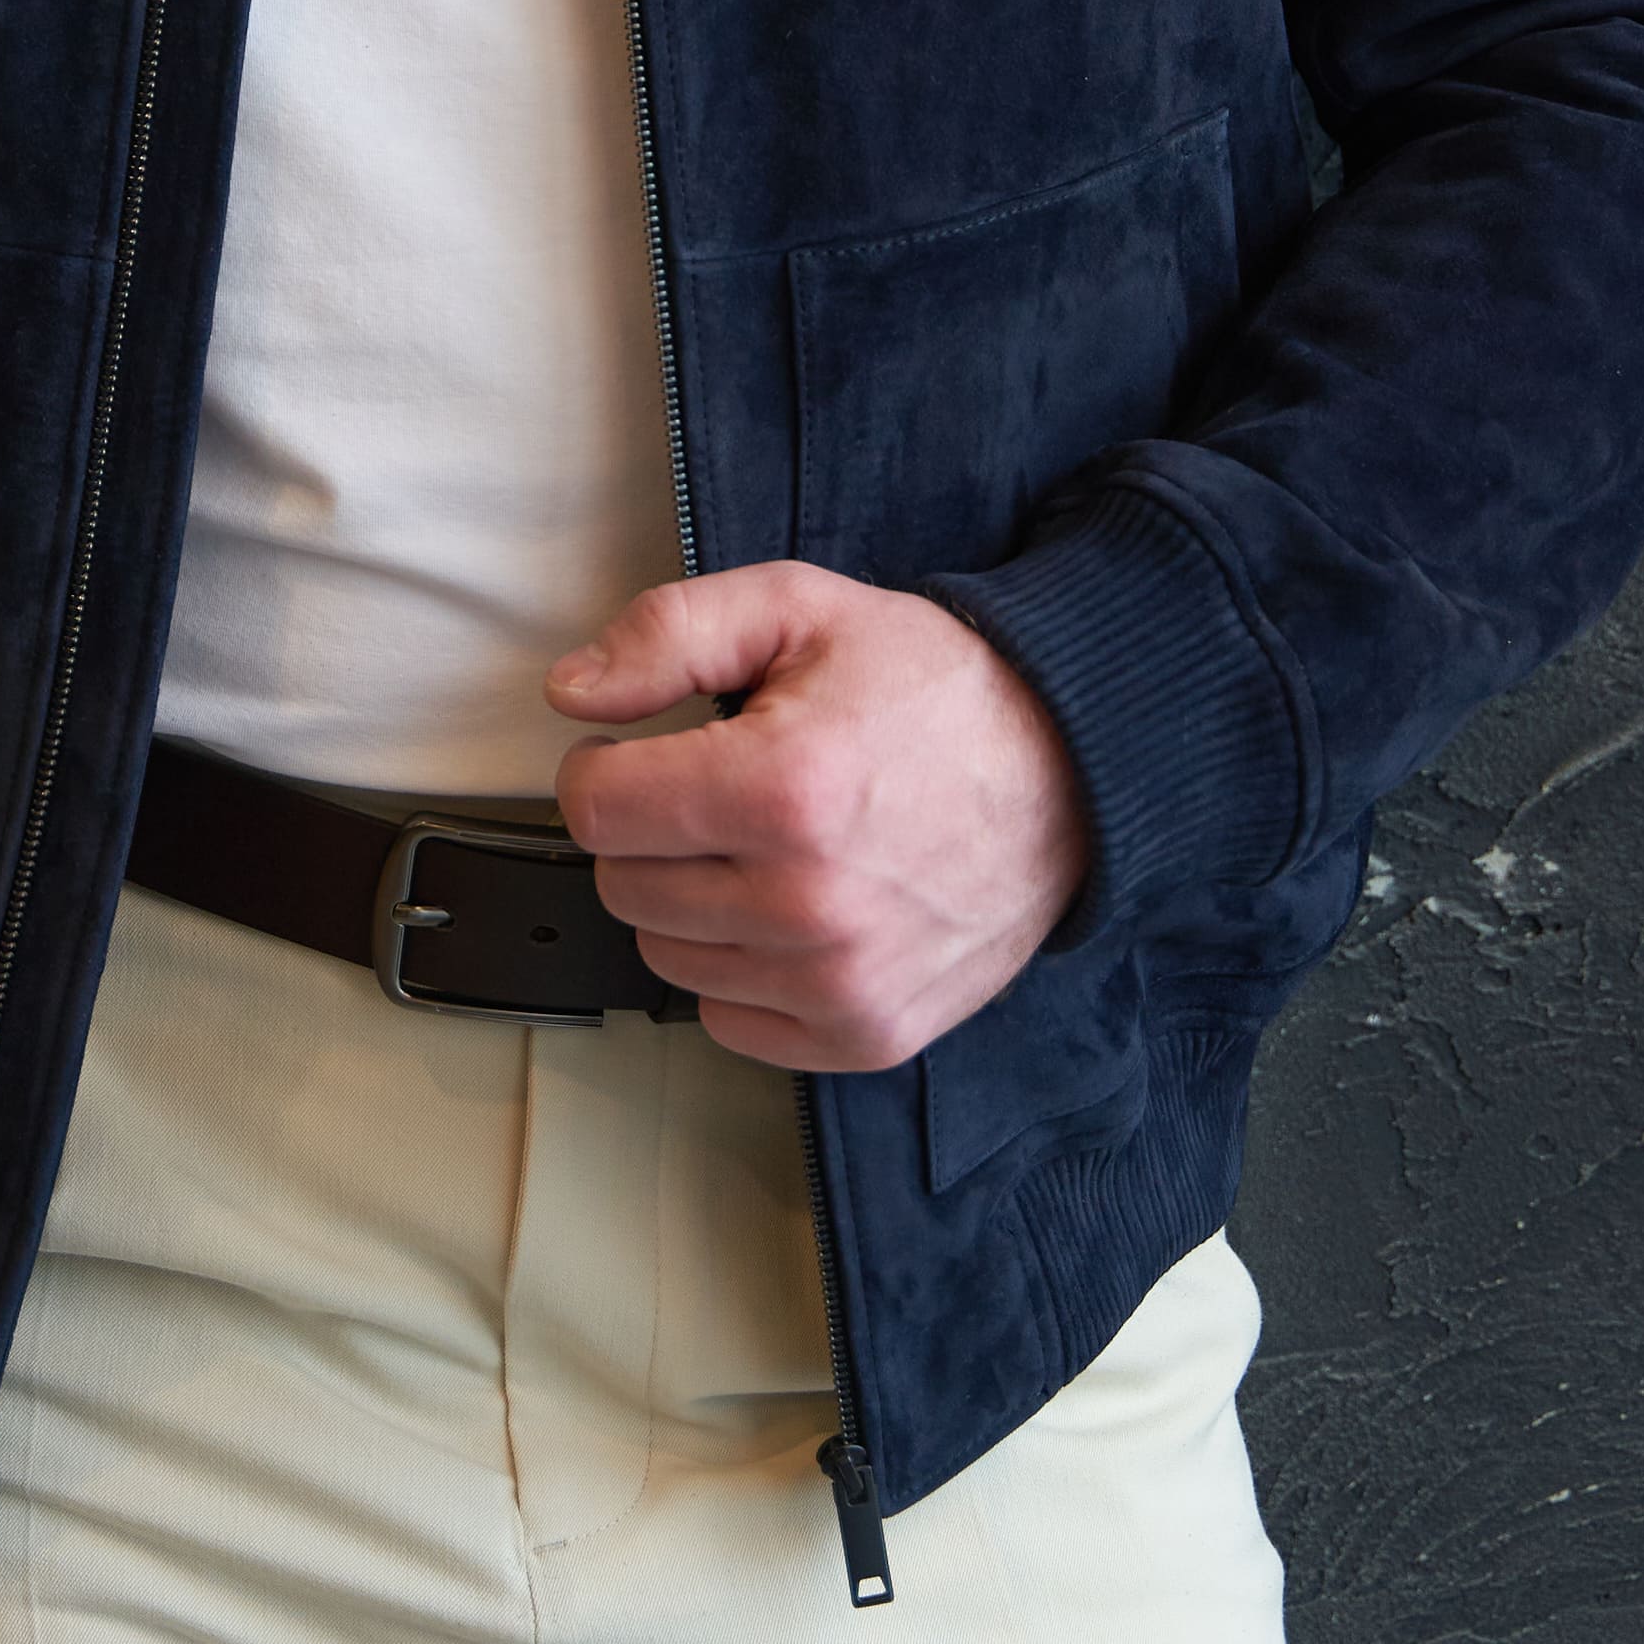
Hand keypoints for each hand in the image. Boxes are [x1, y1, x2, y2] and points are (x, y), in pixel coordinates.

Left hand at [547, 560, 1089, 1069]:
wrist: (1071, 770)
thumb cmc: (934, 688)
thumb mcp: (799, 609)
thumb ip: (670, 634)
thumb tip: (573, 693)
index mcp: (784, 788)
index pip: (596, 810)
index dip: (606, 767)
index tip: (646, 752)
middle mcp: (810, 901)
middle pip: (624, 886)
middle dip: (653, 831)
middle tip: (722, 791)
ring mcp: (841, 981)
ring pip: (668, 957)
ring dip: (693, 902)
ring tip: (768, 845)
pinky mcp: (866, 1033)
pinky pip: (728, 1020)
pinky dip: (742, 969)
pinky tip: (792, 908)